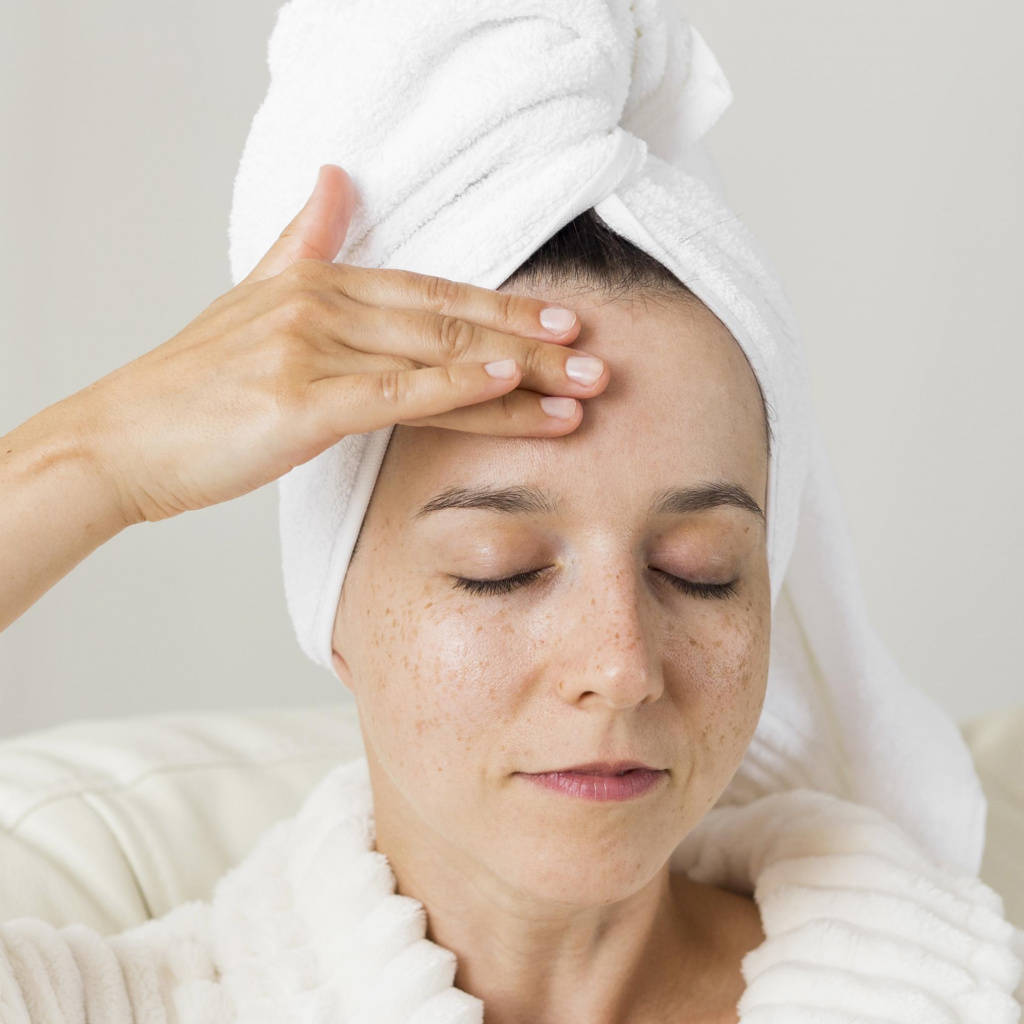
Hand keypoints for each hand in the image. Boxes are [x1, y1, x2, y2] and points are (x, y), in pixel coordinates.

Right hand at [65, 164, 608, 525]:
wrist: (120, 438)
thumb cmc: (192, 387)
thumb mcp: (252, 297)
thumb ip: (304, 239)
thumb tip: (338, 175)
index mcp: (319, 284)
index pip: (434, 295)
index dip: (504, 306)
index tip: (565, 320)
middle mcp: (321, 305)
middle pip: (450, 323)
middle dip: (532, 343)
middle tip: (599, 361)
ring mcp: (311, 348)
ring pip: (437, 359)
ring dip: (518, 376)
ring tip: (581, 392)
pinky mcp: (300, 400)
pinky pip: (396, 394)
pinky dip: (457, 389)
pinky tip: (509, 388)